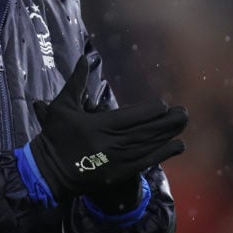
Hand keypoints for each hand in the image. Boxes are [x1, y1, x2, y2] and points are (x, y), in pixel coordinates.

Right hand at [26, 56, 187, 202]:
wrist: (48, 172)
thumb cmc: (55, 136)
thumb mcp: (62, 106)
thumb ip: (76, 82)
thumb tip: (85, 58)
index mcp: (98, 125)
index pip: (129, 117)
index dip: (149, 113)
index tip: (163, 106)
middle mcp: (110, 143)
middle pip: (144, 131)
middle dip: (166, 123)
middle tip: (184, 114)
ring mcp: (116, 161)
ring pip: (147, 146)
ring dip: (167, 136)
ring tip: (183, 126)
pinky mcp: (118, 174)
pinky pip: (145, 162)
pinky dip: (163, 154)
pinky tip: (177, 146)